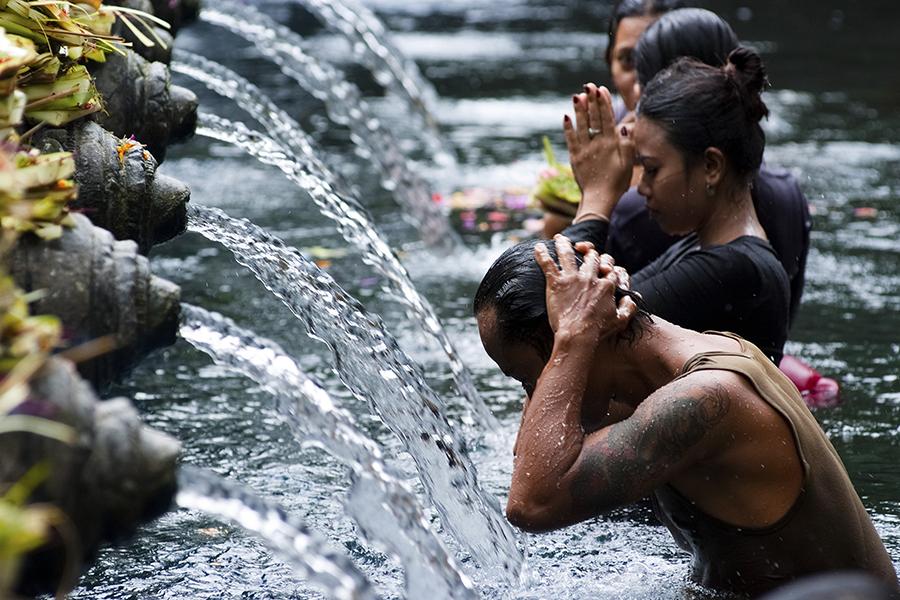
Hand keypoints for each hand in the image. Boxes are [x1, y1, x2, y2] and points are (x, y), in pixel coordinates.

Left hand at [535, 235, 636, 345]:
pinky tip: (537, 247)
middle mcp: (590, 277)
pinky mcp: (557, 283)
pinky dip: (542, 254)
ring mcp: (573, 279)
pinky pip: (548, 264)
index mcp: (606, 285)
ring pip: (568, 254)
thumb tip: (630, 298)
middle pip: (591, 257)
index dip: (608, 266)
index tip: (604, 268)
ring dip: (563, 244)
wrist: (578, 336)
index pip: (610, 269)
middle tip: (582, 249)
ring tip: (559, 238)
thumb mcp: (621, 321)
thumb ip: (629, 307)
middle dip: (589, 251)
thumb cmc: (599, 331)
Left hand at [564, 84, 634, 221]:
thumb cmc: (616, 183)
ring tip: (577, 95)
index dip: (603, 103)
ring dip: (579, 110)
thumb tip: (625, 127)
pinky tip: (566, 116)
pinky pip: (570, 140)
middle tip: (588, 85)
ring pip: (581, 126)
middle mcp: (597, 144)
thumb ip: (628, 145)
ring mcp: (584, 150)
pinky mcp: (575, 158)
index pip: (607, 118)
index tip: (601, 89)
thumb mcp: (628, 165)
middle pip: (594, 118)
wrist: (599, 199)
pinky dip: (568, 128)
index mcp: (611, 144)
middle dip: (591, 101)